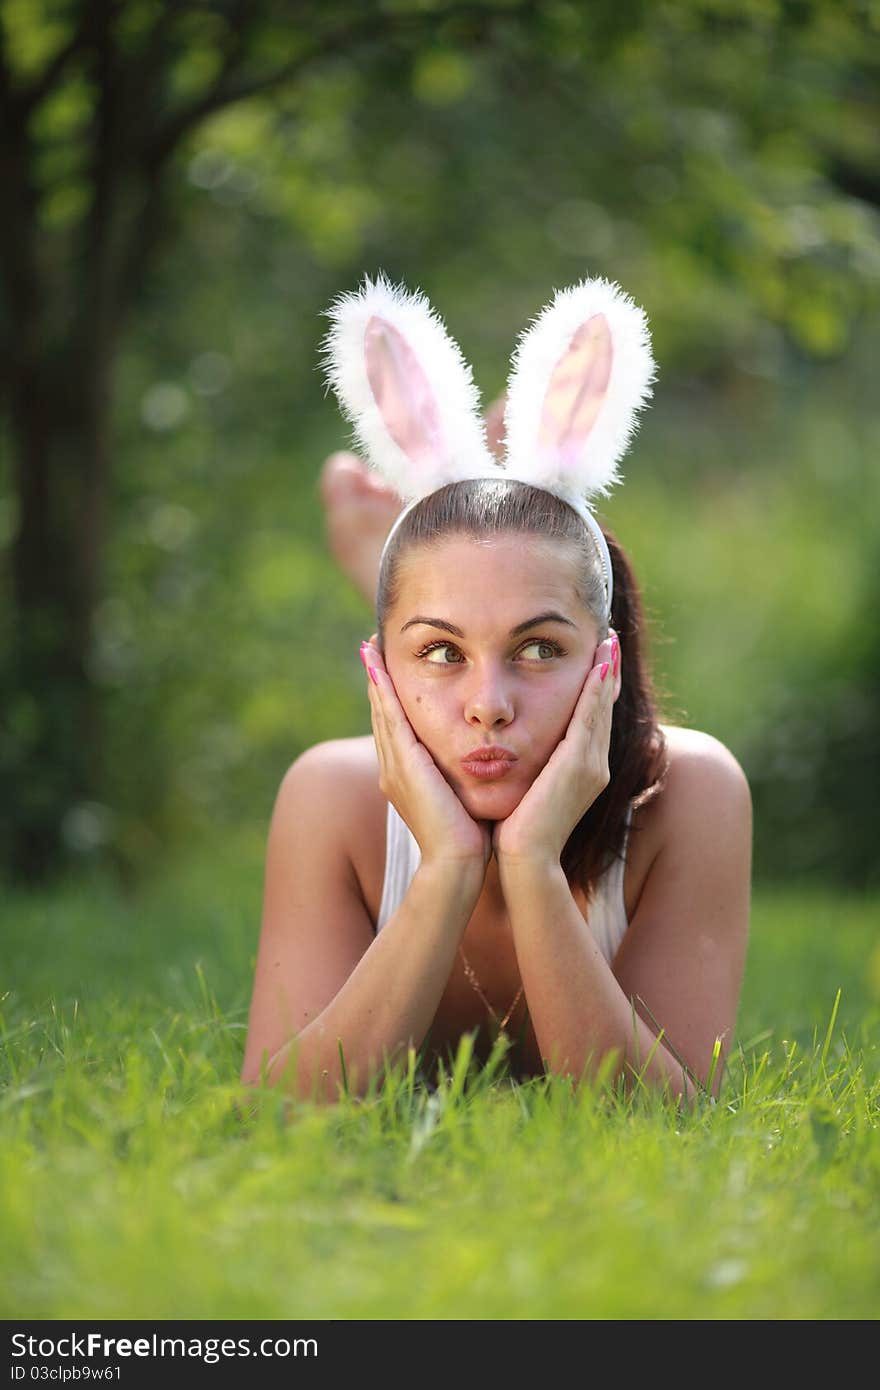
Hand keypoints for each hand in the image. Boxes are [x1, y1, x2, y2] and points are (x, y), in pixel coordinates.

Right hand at [361, 636, 492, 874]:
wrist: (457, 864)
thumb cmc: (468, 836)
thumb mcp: (462, 797)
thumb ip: (462, 776)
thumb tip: (481, 761)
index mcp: (405, 776)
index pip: (395, 726)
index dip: (390, 696)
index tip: (389, 668)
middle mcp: (393, 769)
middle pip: (382, 714)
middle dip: (377, 679)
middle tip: (371, 645)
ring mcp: (394, 767)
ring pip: (382, 712)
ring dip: (376, 677)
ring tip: (370, 646)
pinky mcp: (403, 766)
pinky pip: (391, 720)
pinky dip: (384, 693)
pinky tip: (380, 669)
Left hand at [492, 630, 620, 867]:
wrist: (524, 861)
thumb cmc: (518, 830)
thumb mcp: (528, 790)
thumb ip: (532, 767)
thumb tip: (513, 748)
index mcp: (583, 771)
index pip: (593, 720)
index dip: (597, 689)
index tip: (598, 658)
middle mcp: (595, 766)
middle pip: (604, 709)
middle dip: (608, 673)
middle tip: (609, 638)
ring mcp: (592, 766)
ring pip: (601, 709)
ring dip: (606, 673)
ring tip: (607, 641)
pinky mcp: (580, 766)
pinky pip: (591, 719)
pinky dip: (595, 692)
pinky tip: (597, 667)